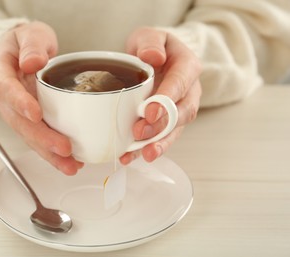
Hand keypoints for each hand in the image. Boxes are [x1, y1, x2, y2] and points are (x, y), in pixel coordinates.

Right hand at [0, 21, 83, 174]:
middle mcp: (4, 96)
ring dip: (48, 153)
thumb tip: (32, 62)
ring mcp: (16, 111)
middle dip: (41, 138)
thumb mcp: (31, 34)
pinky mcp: (28, 120)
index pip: (7, 89)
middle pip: (19, 121)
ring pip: (28, 136)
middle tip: (63, 148)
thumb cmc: (27, 42)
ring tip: (69, 165)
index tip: (36, 114)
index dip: (20, 103)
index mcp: (0, 72)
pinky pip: (38, 138)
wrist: (26, 52)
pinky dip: (52, 152)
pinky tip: (69, 162)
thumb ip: (32, 45)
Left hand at [121, 27, 201, 163]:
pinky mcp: (168, 122)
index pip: (180, 84)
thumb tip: (153, 56)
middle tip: (140, 133)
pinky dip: (145, 148)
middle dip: (161, 126)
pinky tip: (129, 157)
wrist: (154, 59)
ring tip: (142, 155)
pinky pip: (160, 138)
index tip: (150, 112)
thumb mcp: (149, 36)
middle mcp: (189, 91)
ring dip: (158, 144)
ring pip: (174, 130)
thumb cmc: (152, 47)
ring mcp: (180, 109)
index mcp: (187, 67)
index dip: (166, 100)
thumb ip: (151, 43)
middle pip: (181, 112)